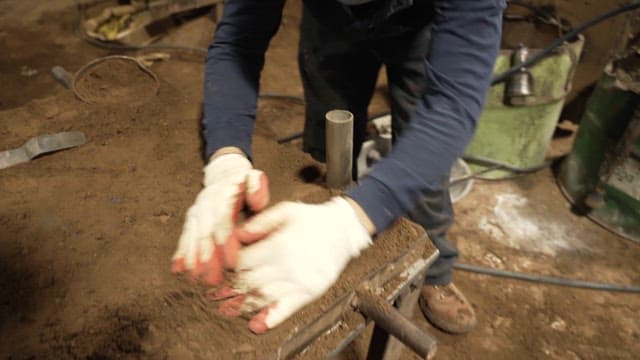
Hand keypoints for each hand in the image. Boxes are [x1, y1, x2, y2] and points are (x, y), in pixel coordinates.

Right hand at [171, 150, 268, 284]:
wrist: (226, 175)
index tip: (233, 264)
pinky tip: (177, 269)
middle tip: (212, 279)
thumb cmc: (247, 185)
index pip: (224, 220)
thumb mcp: (255, 181)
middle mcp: (207, 203)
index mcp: (224, 194)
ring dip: (193, 259)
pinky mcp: (191, 219)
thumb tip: (255, 202)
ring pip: (193, 236)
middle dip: (208, 257)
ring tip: (195, 278)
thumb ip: (257, 189)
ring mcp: (197, 211)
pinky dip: (181, 253)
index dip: (227, 242)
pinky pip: (185, 237)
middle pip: (206, 232)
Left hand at [210, 197, 371, 333]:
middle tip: (212, 294)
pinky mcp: (309, 292)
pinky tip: (255, 325)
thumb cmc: (312, 219)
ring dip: (241, 305)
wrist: (344, 231)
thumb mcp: (286, 210)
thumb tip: (238, 234)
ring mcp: (299, 281)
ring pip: (263, 297)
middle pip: (249, 281)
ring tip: (224, 310)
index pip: (243, 260)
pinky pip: (287, 309)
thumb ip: (260, 222)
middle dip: (228, 288)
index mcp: (279, 245)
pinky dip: (270, 318)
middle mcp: (287, 265)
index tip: (218, 269)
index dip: (227, 265)